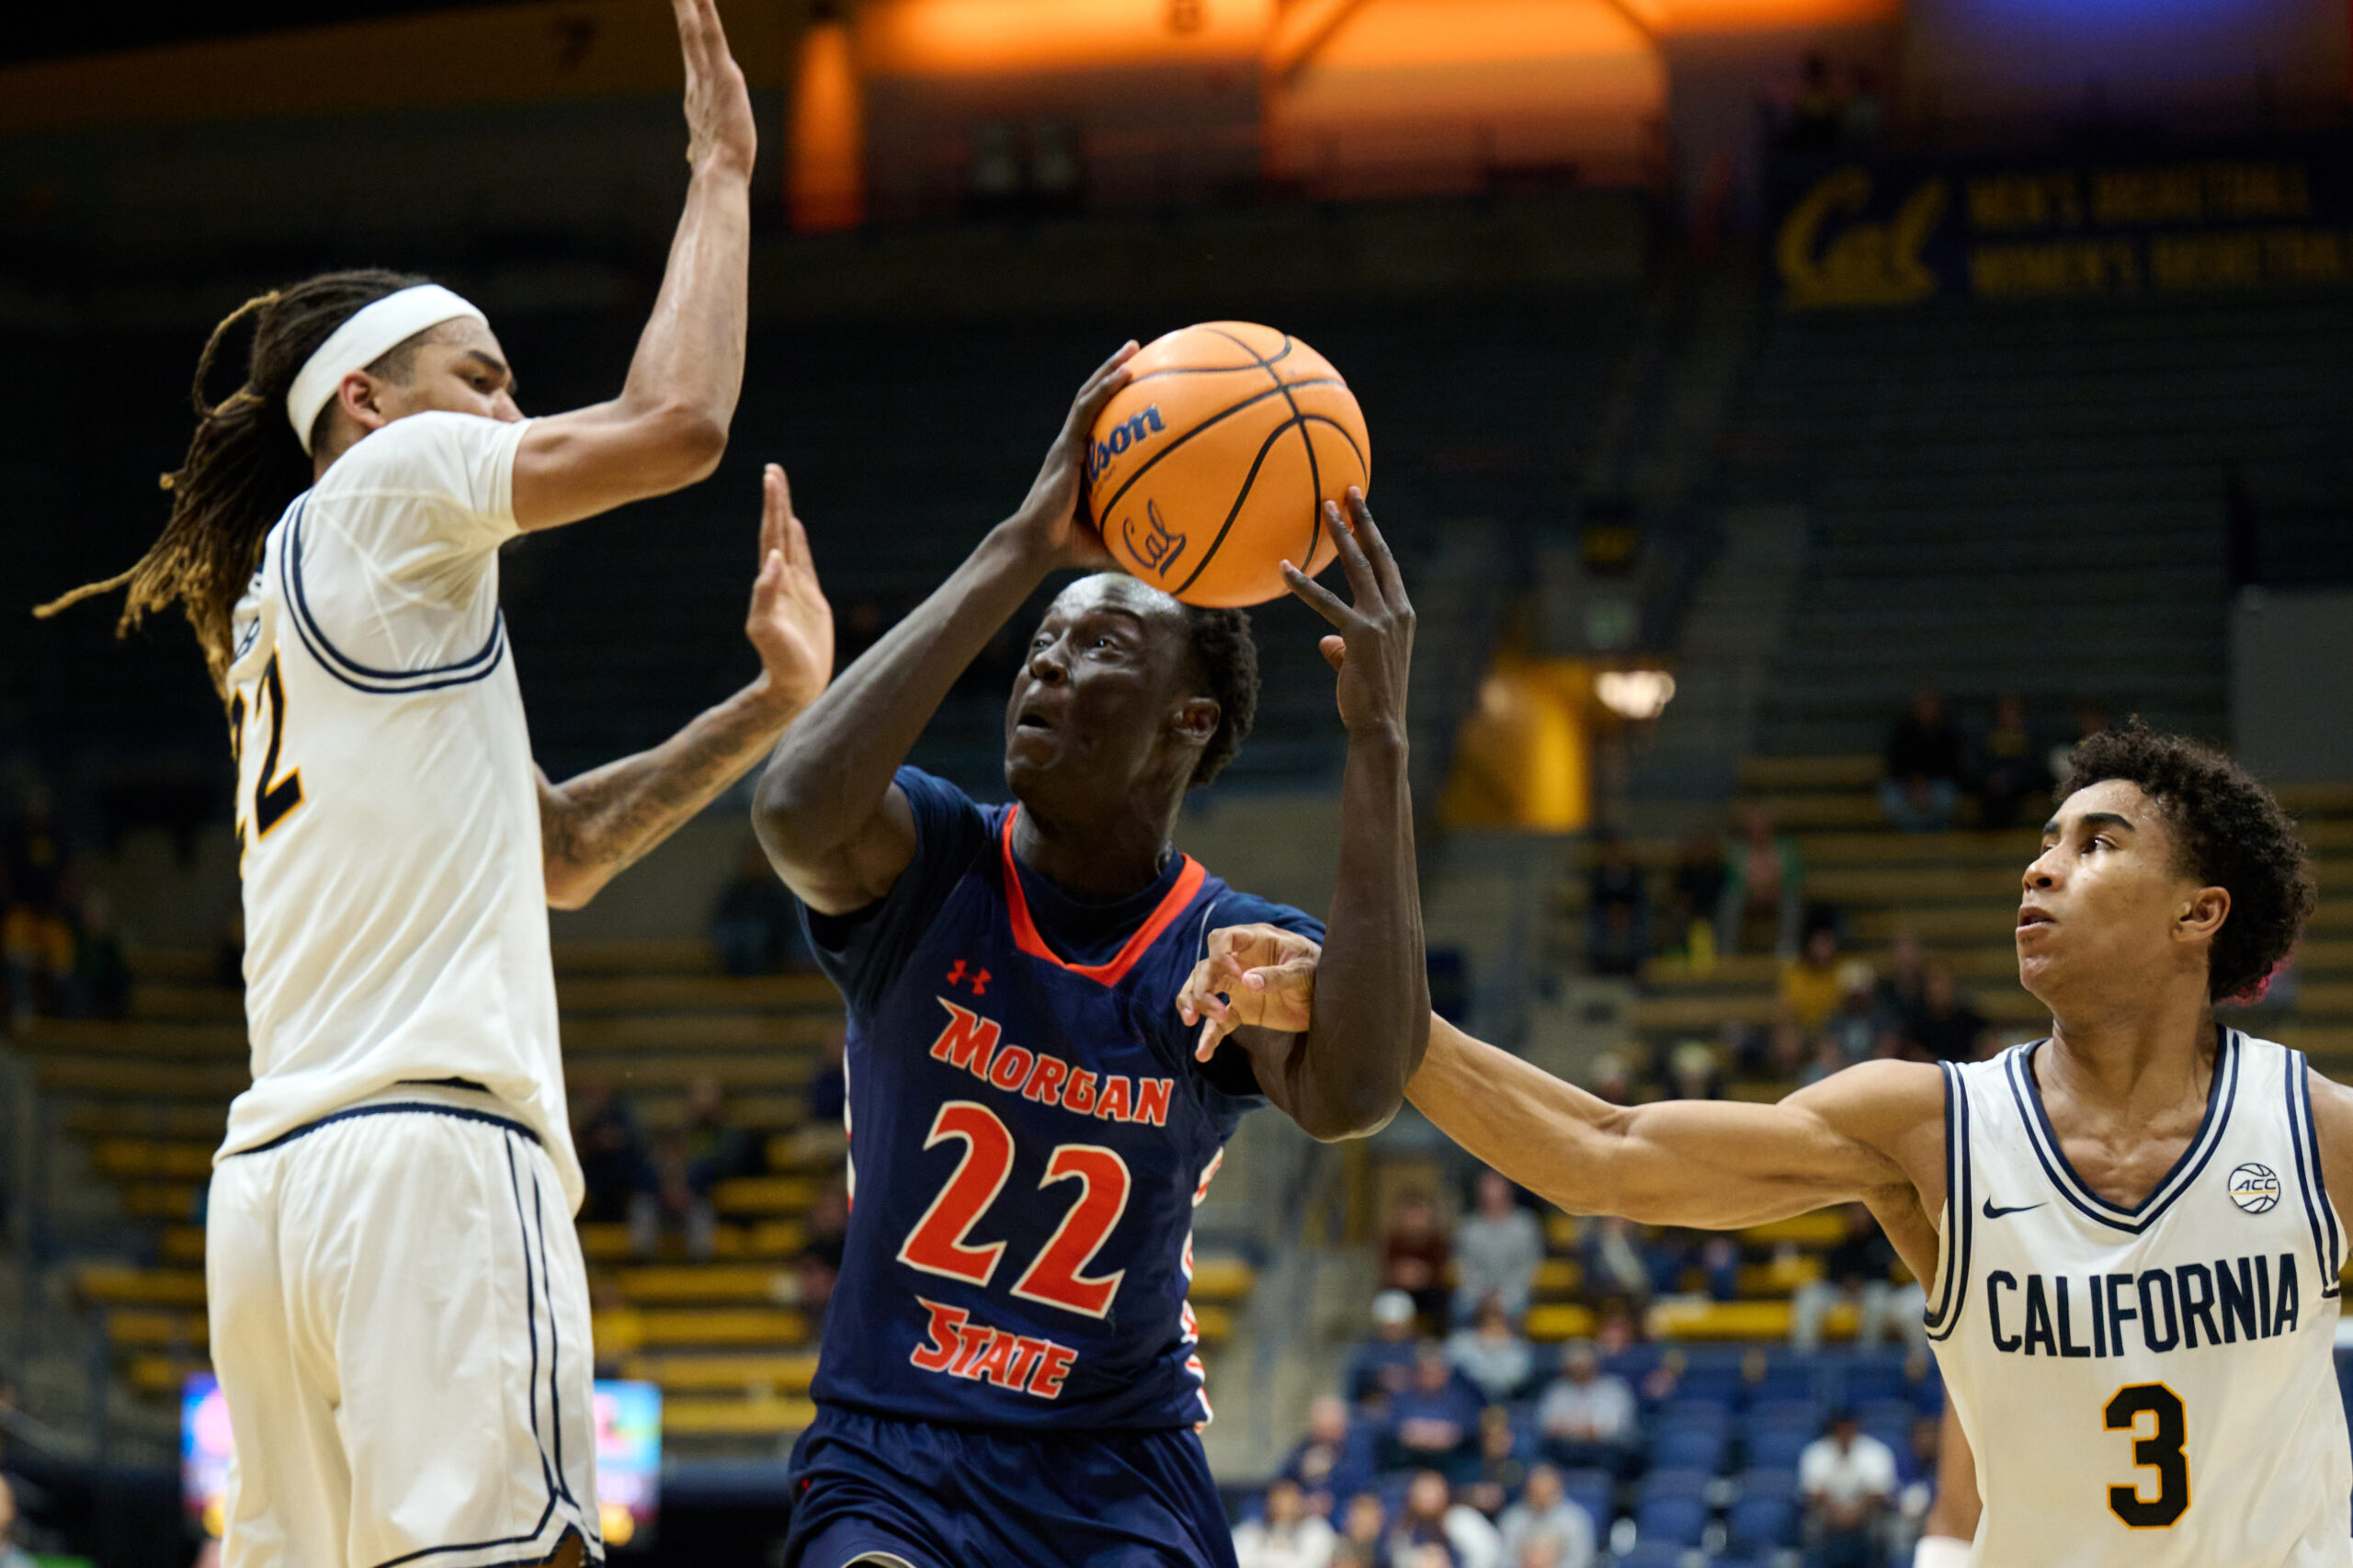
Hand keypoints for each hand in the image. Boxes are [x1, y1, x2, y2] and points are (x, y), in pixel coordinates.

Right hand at [676, 0, 755, 177]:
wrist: (719, 179)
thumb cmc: (717, 172)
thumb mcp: (708, 152)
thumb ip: (701, 146)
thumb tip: (694, 156)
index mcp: (698, 97)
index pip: (694, 56)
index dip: (690, 31)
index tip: (687, 10)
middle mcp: (698, 82)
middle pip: (688, 35)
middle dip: (683, 6)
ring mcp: (708, 78)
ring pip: (695, 30)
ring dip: (689, 2)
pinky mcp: (723, 76)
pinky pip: (712, 37)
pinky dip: (706, 13)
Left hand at [746, 465, 833, 710]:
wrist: (794, 686)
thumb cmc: (779, 662)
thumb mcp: (766, 630)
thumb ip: (766, 595)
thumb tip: (773, 558)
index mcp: (771, 582)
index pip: (771, 535)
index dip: (772, 507)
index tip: (771, 476)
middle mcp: (780, 580)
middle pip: (777, 531)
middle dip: (776, 500)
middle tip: (773, 469)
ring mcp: (795, 589)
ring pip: (788, 542)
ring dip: (784, 515)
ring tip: (780, 489)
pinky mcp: (809, 601)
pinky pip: (803, 562)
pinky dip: (798, 541)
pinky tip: (795, 526)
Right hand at [1002, 343, 1136, 569]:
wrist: (1036, 546)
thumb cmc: (1069, 549)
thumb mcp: (1111, 542)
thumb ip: (1137, 544)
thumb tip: (1172, 564)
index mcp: (1081, 462)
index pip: (1100, 423)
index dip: (1117, 401)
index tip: (1141, 384)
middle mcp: (1073, 446)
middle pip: (1095, 399)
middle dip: (1115, 372)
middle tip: (1139, 352)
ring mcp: (1068, 444)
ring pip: (1089, 395)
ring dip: (1111, 368)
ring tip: (1133, 347)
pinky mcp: (1065, 446)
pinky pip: (1087, 409)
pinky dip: (1105, 388)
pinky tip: (1126, 373)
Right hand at [1175, 922, 1321, 1059]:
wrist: (1330, 1000)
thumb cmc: (1319, 973)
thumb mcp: (1303, 971)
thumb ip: (1277, 976)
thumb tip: (1246, 982)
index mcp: (1255, 942)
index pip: (1222, 939)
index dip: (1220, 955)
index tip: (1233, 976)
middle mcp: (1240, 962)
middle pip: (1205, 968)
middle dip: (1201, 988)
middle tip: (1215, 1011)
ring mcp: (1237, 987)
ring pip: (1202, 991)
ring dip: (1193, 1003)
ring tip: (1191, 1021)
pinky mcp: (1241, 1010)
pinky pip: (1218, 1023)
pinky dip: (1209, 1037)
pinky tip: (1202, 1054)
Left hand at [1283, 489, 1413, 739]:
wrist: (1381, 724)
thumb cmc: (1371, 696)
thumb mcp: (1360, 662)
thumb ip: (1345, 644)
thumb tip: (1325, 639)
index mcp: (1402, 613)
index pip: (1386, 564)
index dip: (1373, 534)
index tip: (1361, 508)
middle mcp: (1396, 611)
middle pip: (1376, 555)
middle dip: (1361, 520)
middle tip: (1346, 490)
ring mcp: (1381, 621)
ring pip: (1357, 567)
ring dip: (1339, 535)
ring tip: (1323, 508)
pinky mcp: (1359, 635)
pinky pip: (1326, 603)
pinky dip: (1303, 584)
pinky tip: (1284, 568)